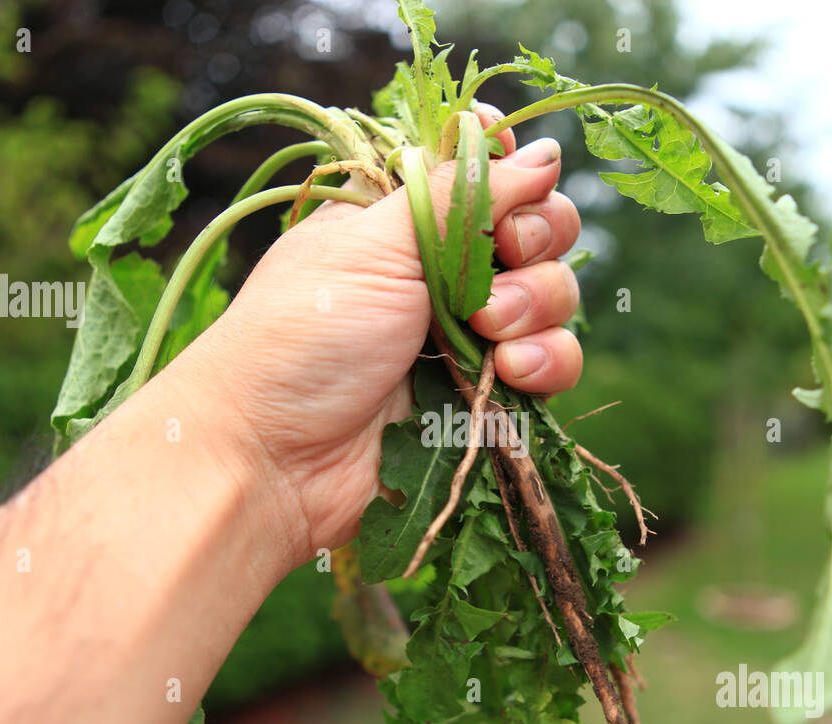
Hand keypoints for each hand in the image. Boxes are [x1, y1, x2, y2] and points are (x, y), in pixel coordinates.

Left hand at [186, 104, 582, 563]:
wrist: (277, 461)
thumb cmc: (302, 337)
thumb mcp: (373, 244)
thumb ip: (461, 195)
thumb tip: (542, 152)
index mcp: (404, 218)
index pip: (485, 170)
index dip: (513, 168)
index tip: (516, 181)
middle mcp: (442, 269)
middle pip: (536, 226)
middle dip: (536, 237)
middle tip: (505, 255)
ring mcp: (469, 334)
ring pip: (553, 295)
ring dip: (538, 304)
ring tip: (490, 330)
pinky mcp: (488, 396)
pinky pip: (553, 364)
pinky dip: (547, 362)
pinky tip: (511, 373)